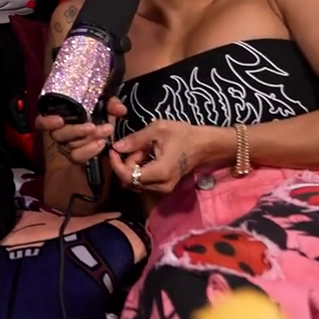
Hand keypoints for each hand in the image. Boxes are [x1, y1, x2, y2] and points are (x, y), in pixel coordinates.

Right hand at [34, 96, 128, 166]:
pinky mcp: (76, 156)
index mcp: (60, 116)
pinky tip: (100, 145)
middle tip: (94, 127)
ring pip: (70, 147)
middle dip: (78, 131)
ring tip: (104, 136)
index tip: (59, 120)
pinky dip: (88, 152)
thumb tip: (120, 109)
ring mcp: (66, 145)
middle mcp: (59, 132)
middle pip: (60, 135)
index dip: (46, 122)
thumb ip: (111, 104)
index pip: (41, 122)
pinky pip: (76, 157)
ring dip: (87, 141)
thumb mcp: (104, 104)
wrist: (105, 131)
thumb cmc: (98, 112)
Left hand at [108, 119, 224, 195]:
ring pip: (137, 181)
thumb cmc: (184, 135)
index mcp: (160, 172)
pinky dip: (141, 168)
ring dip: (134, 165)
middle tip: (134, 145)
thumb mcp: (158, 130)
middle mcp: (161, 186)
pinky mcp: (165, 187)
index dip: (116, 164)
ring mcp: (164, 188)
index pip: (129, 176)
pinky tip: (147, 154)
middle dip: (126, 163)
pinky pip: (145, 181)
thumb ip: (136, 139)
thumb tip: (117, 147)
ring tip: (143, 148)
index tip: (113, 150)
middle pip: (131, 180)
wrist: (205, 145)